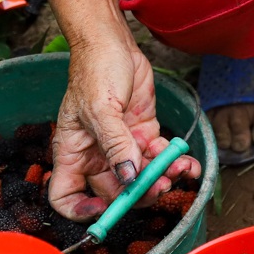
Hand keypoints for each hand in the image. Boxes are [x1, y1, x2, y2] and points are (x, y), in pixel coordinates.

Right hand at [49, 38, 200, 220]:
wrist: (114, 44)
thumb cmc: (95, 71)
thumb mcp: (101, 108)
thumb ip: (115, 144)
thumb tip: (129, 175)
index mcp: (72, 153)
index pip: (65, 196)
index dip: (81, 210)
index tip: (105, 209)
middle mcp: (96, 155)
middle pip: (114, 190)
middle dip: (138, 193)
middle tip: (159, 188)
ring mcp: (122, 146)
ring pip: (141, 176)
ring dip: (161, 178)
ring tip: (179, 170)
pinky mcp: (143, 134)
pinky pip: (158, 156)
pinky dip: (174, 161)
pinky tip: (187, 162)